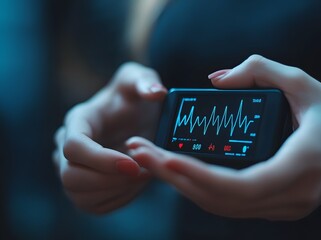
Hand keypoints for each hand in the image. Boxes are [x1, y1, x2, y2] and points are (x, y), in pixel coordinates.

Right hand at [53, 62, 166, 213]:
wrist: (133, 118)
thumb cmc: (134, 98)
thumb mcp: (141, 80)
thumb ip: (146, 81)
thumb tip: (155, 92)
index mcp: (78, 120)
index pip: (73, 146)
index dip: (102, 160)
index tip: (133, 164)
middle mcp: (66, 146)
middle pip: (70, 177)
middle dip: (110, 180)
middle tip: (143, 173)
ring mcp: (71, 168)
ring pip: (79, 196)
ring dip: (116, 191)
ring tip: (143, 175)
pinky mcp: (83, 187)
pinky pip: (93, 206)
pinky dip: (117, 199)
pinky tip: (136, 183)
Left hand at [126, 55, 320, 219]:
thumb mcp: (303, 82)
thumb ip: (259, 71)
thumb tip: (215, 80)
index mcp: (301, 166)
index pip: (241, 185)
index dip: (199, 176)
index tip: (164, 158)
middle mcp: (292, 197)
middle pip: (221, 201)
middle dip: (176, 179)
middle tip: (140, 153)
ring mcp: (285, 208)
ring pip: (223, 207)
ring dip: (183, 186)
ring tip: (151, 161)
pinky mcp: (278, 207)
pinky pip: (232, 204)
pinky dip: (202, 190)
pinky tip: (179, 172)